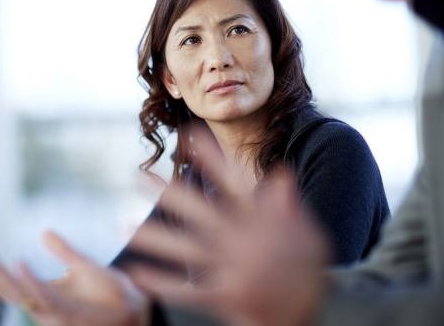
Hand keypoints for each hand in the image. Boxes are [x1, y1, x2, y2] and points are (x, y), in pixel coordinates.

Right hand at [0, 231, 149, 325]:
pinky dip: (30, 280)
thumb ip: (63, 250)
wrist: (136, 308)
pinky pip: (45, 296)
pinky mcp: (69, 313)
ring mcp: (53, 311)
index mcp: (40, 292)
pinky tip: (18, 262)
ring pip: (17, 292)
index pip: (1, 281)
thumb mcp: (82, 264)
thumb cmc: (109, 292)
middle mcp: (41, 303)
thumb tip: (43, 232)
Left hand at [127, 127, 329, 325]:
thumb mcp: (306, 231)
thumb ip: (288, 204)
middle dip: (166, 192)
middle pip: (197, 210)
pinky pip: (187, 290)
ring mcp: (232, 268)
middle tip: (137, 176)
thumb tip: (280, 172)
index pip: (230, 181)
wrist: (320, 310)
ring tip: (123, 226)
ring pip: (184, 249)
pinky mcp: (226, 296)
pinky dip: (161, 284)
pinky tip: (137, 275)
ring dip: (153, 237)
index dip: (210, 157)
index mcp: (259, 221)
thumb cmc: (310, 269)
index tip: (189, 135)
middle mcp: (241, 240)